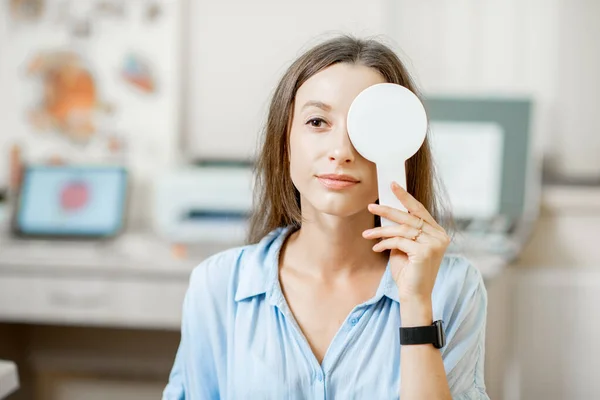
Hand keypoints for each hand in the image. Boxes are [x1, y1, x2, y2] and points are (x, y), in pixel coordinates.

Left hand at [362, 181, 450, 304]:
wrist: (414, 295)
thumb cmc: (408, 272)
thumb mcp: (405, 246)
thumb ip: (402, 230)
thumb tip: (387, 211)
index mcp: (438, 233)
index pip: (420, 210)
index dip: (405, 197)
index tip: (393, 185)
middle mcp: (439, 236)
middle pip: (409, 217)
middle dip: (388, 211)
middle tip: (371, 207)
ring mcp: (435, 244)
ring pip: (402, 229)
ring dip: (381, 231)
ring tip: (366, 234)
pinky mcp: (425, 252)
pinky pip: (399, 241)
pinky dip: (385, 243)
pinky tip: (376, 248)